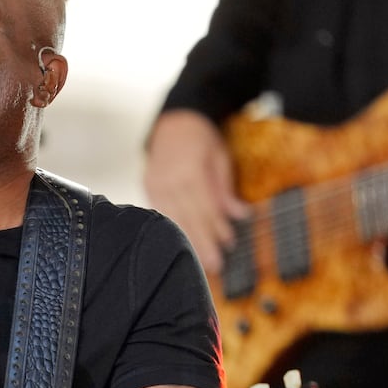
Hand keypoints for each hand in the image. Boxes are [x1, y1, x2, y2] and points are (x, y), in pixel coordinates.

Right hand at [144, 109, 249, 275]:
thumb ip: (225, 188)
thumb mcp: (220, 157)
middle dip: (203, 244)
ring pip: (173, 220)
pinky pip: (161, 215)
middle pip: (189, 218)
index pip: (206, 207)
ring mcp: (155, 185)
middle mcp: (169, 180)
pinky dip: (171, 230)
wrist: (173, 121)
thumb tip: (239, 215)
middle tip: (214, 267)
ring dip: (187, 242)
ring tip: (199, 263)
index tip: (229, 244)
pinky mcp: (148, 189)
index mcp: (190, 171)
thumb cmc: (201, 138)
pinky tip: (179, 244)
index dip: (217, 228)